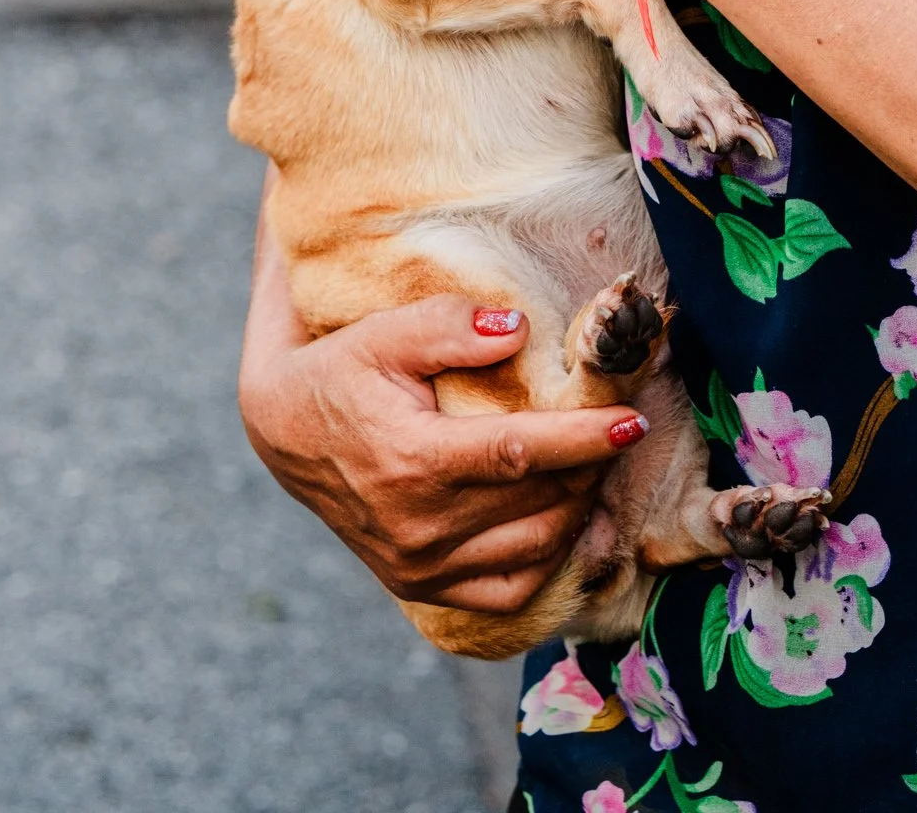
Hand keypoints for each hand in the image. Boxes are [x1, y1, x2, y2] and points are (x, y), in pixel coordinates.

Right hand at [239, 199, 647, 613]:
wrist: (283, 434)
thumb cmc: (340, 371)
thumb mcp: (383, 334)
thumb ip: (449, 325)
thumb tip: (517, 328)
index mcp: (411, 460)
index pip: (518, 453)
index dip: (584, 439)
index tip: (633, 420)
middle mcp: (418, 525)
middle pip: (537, 503)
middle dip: (591, 465)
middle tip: (619, 426)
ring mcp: (419, 565)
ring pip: (533, 550)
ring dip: (578, 508)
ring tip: (595, 464)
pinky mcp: (420, 585)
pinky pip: (507, 591)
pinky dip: (548, 559)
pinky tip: (565, 518)